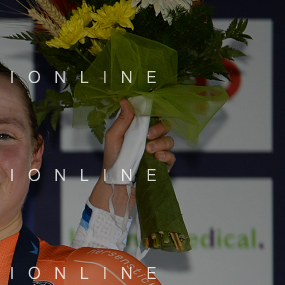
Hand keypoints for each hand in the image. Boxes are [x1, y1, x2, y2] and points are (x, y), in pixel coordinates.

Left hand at [91, 99, 177, 215]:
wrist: (115, 184)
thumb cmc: (112, 160)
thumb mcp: (113, 137)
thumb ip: (122, 120)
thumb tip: (126, 100)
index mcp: (139, 130)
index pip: (153, 116)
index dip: (156, 112)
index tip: (152, 111)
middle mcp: (150, 139)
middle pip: (165, 126)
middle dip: (159, 128)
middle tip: (149, 135)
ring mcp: (157, 152)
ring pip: (169, 141)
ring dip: (160, 143)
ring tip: (148, 150)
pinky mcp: (162, 165)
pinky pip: (171, 157)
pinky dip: (165, 156)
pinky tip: (156, 157)